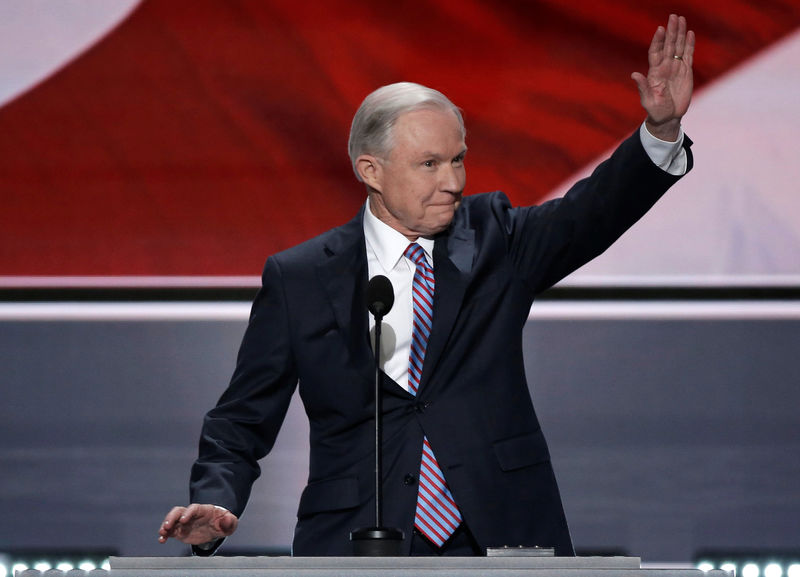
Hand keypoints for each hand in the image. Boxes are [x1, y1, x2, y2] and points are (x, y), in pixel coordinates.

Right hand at [158, 504, 238, 545]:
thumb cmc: (223, 523)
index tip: (184, 520)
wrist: (216, 527)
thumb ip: (229, 521)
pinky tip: (162, 540)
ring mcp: (184, 522)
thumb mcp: (229, 522)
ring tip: (162, 533)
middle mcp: (191, 514)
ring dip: (166, 525)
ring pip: (172, 520)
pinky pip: (170, 531)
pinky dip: (165, 535)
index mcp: (203, 510)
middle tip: (167, 526)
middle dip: (172, 517)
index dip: (188, 512)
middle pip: (179, 511)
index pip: (194, 508)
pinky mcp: (180, 530)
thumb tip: (226, 519)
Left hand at [631, 14, 694, 140]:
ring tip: (681, 19)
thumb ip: (643, 87)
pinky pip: (688, 55)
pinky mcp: (686, 72)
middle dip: (671, 31)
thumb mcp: (648, 100)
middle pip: (668, 45)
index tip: (660, 29)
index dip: (658, 41)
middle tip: (673, 16)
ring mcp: (675, 68)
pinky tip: (690, 33)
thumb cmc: (655, 110)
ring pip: (678, 47)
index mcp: (654, 72)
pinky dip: (689, 44)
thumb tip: (634, 75)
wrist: (668, 118)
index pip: (656, 52)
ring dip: (680, 34)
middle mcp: (665, 67)